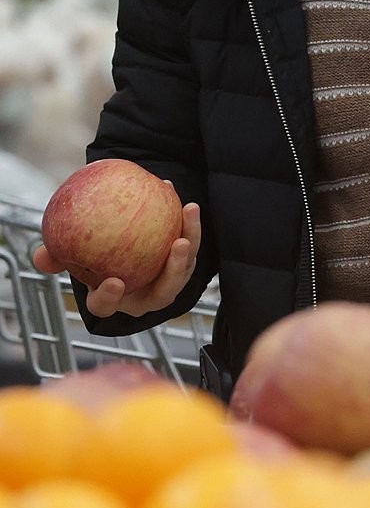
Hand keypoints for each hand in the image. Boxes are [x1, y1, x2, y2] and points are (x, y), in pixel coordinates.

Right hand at [32, 194, 201, 319]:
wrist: (120, 246)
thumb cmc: (92, 252)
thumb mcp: (73, 254)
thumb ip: (58, 255)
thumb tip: (40, 256)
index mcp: (114, 299)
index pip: (107, 305)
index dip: (110, 297)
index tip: (114, 281)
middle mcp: (145, 297)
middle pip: (164, 292)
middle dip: (173, 271)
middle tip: (177, 246)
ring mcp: (167, 284)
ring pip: (183, 269)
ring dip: (190, 241)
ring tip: (188, 213)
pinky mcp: (182, 267)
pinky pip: (189, 246)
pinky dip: (188, 225)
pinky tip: (185, 202)